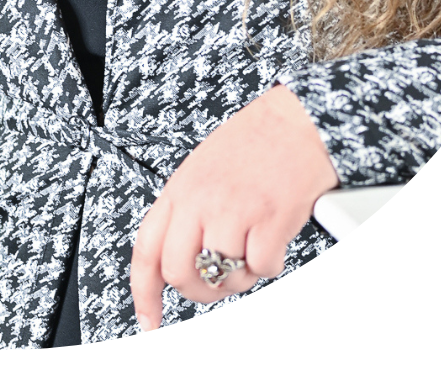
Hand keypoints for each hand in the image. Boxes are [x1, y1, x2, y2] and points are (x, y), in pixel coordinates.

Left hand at [130, 84, 338, 330]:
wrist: (297, 120)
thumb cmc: (255, 141)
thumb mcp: (203, 168)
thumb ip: (189, 209)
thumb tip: (183, 257)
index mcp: (180, 188)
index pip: (146, 248)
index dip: (143, 293)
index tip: (148, 321)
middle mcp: (200, 199)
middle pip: (178, 272)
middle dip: (199, 291)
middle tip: (217, 284)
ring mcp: (233, 209)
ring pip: (221, 276)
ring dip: (240, 276)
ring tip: (252, 248)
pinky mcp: (269, 219)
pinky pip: (262, 268)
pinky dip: (270, 263)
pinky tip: (274, 238)